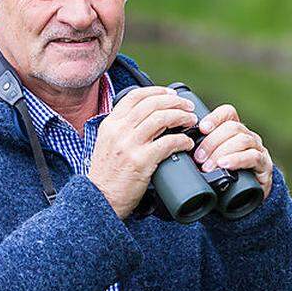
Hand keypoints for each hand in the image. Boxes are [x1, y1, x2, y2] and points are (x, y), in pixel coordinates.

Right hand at [88, 86, 198, 218]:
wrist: (100, 199)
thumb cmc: (107, 175)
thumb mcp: (107, 144)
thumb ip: (122, 130)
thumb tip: (148, 120)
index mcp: (110, 124)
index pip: (134, 96)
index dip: (157, 91)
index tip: (171, 94)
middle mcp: (118, 131)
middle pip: (152, 104)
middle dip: (175, 102)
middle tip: (188, 107)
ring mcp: (129, 145)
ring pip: (161, 118)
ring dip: (181, 117)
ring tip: (191, 121)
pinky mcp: (141, 161)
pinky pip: (168, 142)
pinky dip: (182, 140)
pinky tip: (187, 143)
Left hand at [192, 104, 273, 199]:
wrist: (246, 200)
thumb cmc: (224, 178)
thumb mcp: (211, 162)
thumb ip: (198, 153)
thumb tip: (174, 149)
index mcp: (234, 132)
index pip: (227, 113)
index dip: (214, 118)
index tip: (201, 128)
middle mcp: (248, 137)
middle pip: (232, 127)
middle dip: (211, 142)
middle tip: (198, 158)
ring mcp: (258, 150)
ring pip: (242, 140)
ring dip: (221, 152)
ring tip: (208, 166)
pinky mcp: (264, 166)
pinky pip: (253, 157)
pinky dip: (236, 159)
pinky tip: (224, 165)